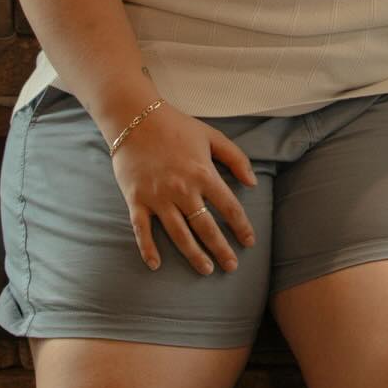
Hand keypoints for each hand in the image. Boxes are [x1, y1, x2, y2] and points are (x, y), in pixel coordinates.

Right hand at [111, 104, 256, 275]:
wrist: (134, 118)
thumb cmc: (176, 126)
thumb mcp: (212, 136)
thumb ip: (236, 158)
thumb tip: (252, 183)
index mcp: (203, 174)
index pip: (229, 207)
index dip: (241, 227)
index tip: (249, 242)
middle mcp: (182, 189)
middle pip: (206, 227)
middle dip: (221, 249)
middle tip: (231, 266)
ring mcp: (157, 197)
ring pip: (179, 233)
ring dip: (194, 255)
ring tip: (206, 270)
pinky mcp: (136, 199)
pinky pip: (142, 229)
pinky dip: (148, 248)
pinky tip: (156, 265)